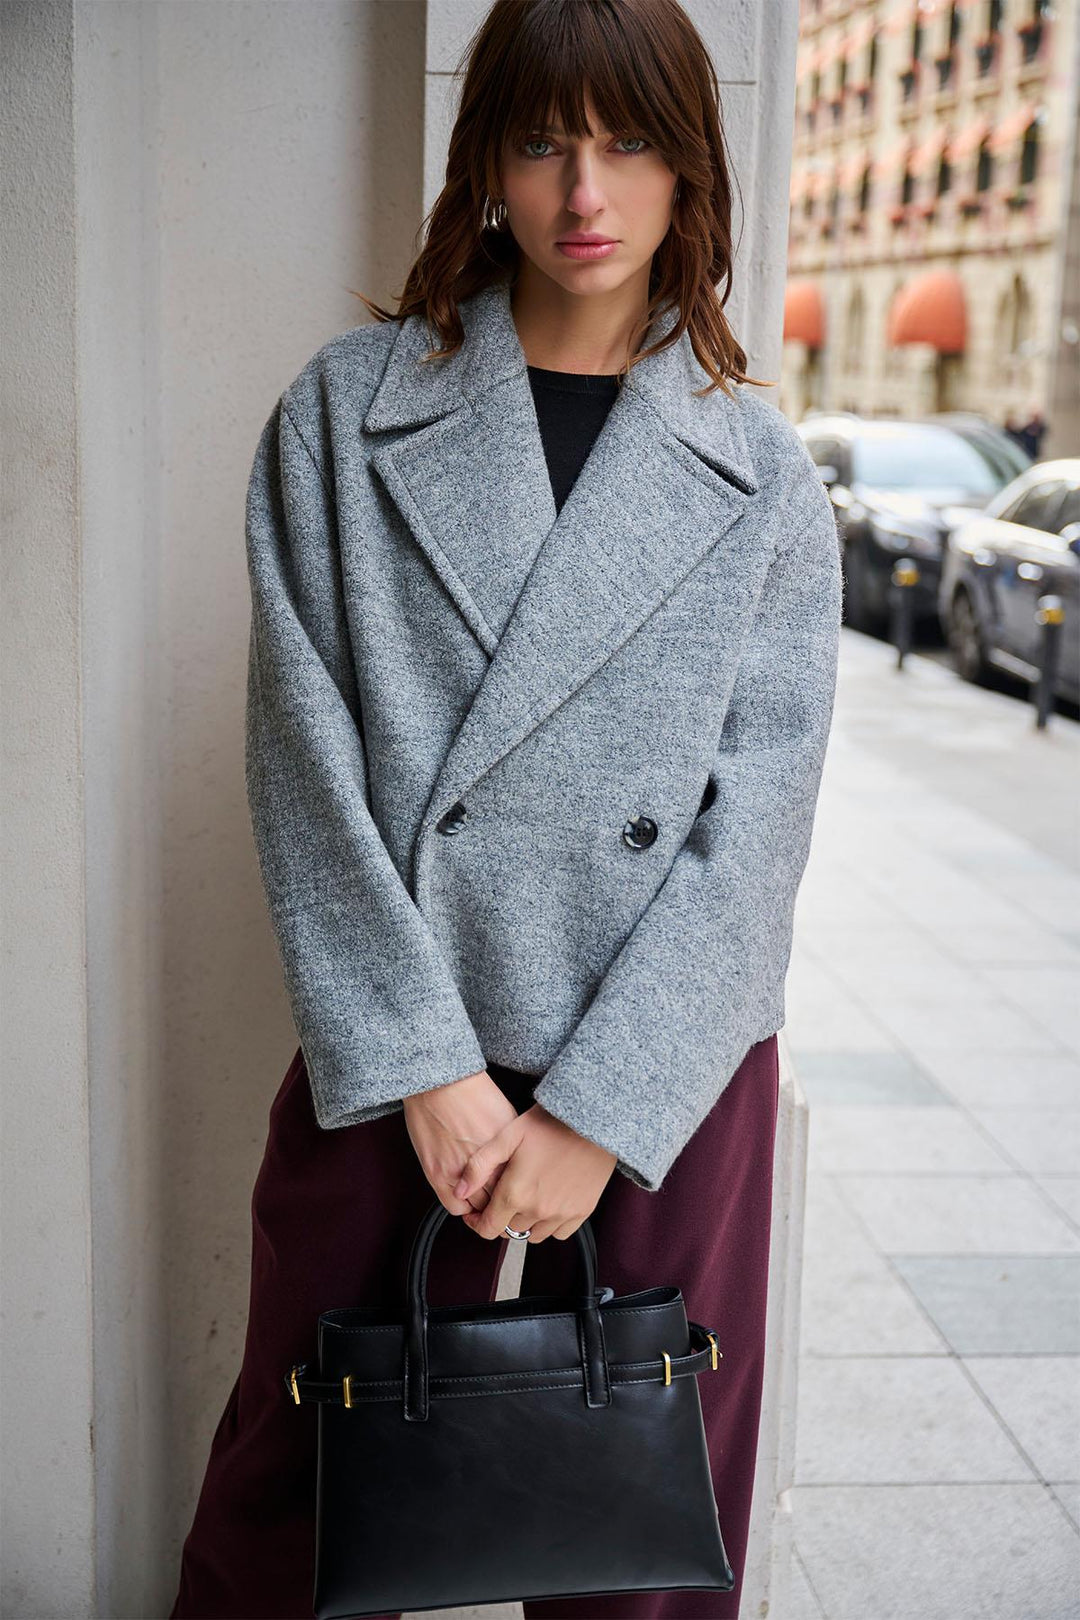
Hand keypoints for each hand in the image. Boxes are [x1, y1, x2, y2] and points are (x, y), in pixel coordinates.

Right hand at [402, 1070, 521, 1215]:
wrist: (440, 1083)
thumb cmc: (472, 1092)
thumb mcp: (506, 1115)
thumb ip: (514, 1144)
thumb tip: (520, 1162)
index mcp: (507, 1149)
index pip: (521, 1186)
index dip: (520, 1192)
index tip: (518, 1192)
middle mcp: (487, 1163)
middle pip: (503, 1201)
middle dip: (505, 1204)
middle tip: (504, 1203)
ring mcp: (461, 1171)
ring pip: (480, 1209)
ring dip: (484, 1209)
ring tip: (485, 1203)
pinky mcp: (438, 1174)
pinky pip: (455, 1207)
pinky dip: (463, 1208)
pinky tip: (466, 1199)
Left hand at [452, 1103, 617, 1242]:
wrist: (591, 1121)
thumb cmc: (549, 1124)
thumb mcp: (507, 1136)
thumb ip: (479, 1166)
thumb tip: (459, 1192)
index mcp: (515, 1194)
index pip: (488, 1229)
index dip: (477, 1224)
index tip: (476, 1214)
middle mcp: (538, 1210)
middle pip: (510, 1230)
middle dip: (502, 1217)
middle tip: (504, 1197)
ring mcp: (562, 1214)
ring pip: (534, 1235)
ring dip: (526, 1222)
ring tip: (527, 1198)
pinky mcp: (582, 1212)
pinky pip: (559, 1233)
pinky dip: (550, 1225)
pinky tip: (548, 1203)